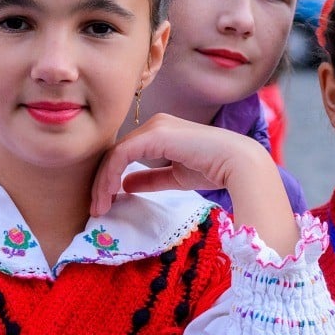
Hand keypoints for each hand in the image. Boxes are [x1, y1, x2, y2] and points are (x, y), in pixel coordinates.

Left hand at [91, 113, 266, 216]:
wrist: (238, 163)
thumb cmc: (214, 169)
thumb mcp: (175, 177)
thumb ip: (151, 178)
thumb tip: (126, 184)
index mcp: (159, 133)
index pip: (124, 154)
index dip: (109, 179)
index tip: (104, 204)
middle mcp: (153, 125)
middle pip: (115, 153)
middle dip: (101, 182)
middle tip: (96, 209)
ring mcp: (153, 128)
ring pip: (114, 154)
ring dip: (102, 182)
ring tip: (100, 206)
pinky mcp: (154, 135)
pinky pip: (121, 155)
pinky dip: (110, 175)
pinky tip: (109, 195)